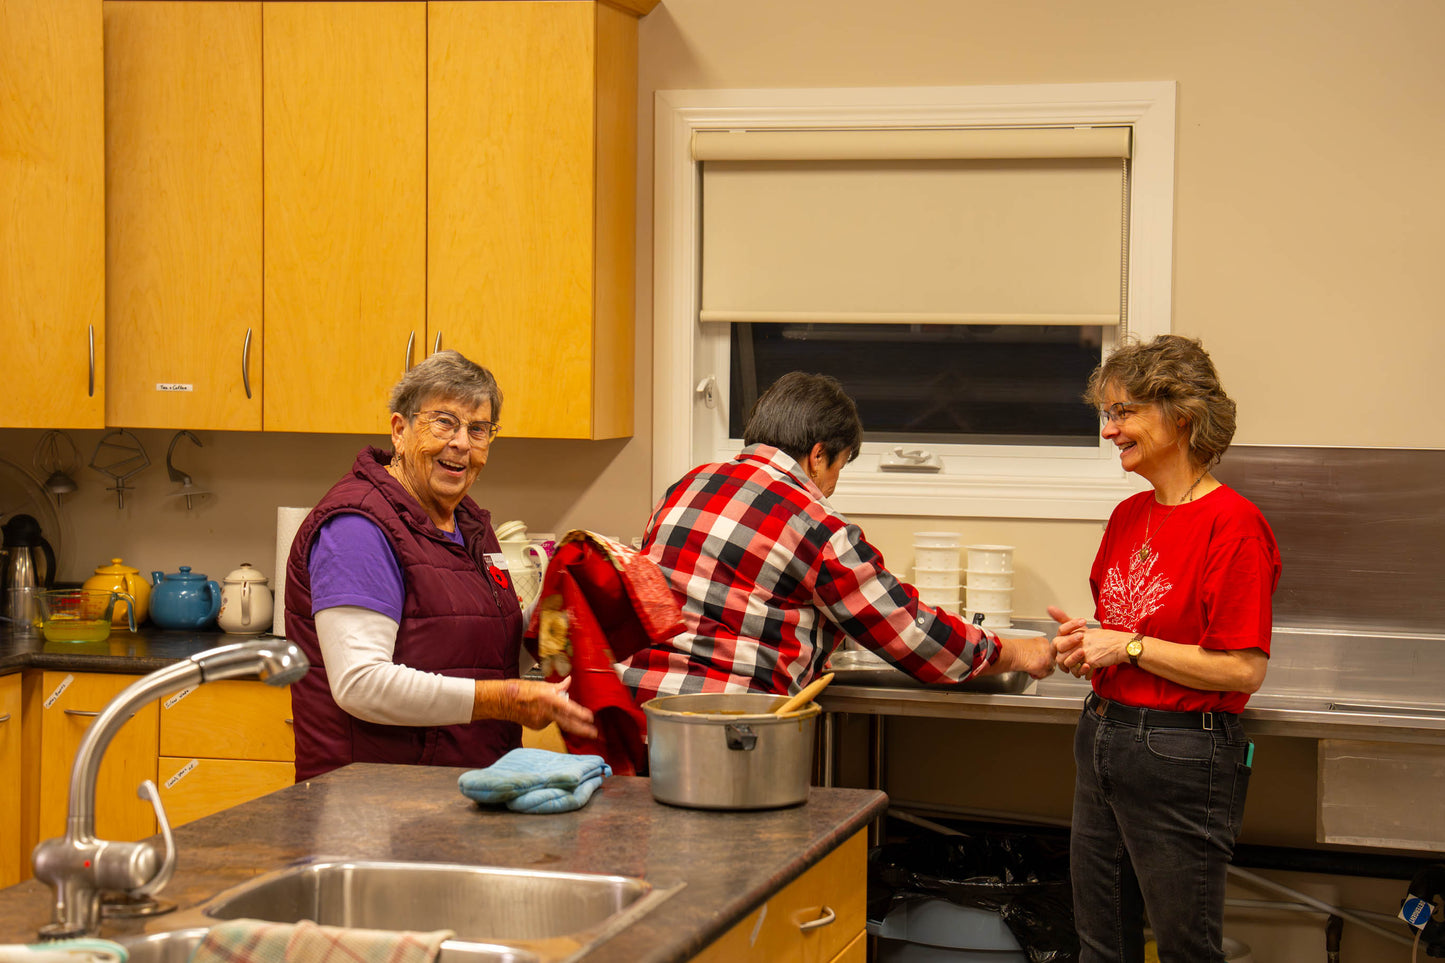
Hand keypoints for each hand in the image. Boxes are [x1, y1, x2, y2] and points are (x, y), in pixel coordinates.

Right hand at [474, 676, 598, 739]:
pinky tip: (538, 711)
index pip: (568, 708)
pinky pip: (548, 721)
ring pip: (557, 719)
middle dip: (582, 729)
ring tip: (543, 704)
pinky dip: (548, 717)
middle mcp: (546, 712)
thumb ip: (558, 687)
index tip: (590, 718)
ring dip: (558, 715)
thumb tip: (569, 682)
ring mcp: (541, 721)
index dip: (580, 714)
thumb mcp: (541, 685)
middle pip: (568, 723)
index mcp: (548, 699)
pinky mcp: (537, 727)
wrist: (503, 700)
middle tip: (594, 733)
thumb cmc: (520, 689)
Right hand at [997, 632, 1054, 679]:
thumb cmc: (1014, 649)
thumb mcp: (1027, 646)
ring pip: (1050, 669)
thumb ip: (1036, 651)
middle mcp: (1048, 648)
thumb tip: (1036, 658)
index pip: (1050, 653)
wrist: (1011, 652)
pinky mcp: (1044, 665)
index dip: (1043, 659)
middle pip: (1052, 660)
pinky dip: (1037, 675)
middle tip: (1035, 667)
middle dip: (1044, 666)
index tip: (1038, 662)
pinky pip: (1044, 674)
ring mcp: (1047, 657)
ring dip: (1041, 672)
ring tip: (1032, 670)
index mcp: (1043, 641)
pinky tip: (1030, 672)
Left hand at [1048, 606, 1131, 675]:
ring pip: (1068, 664)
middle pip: (1060, 655)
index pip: (1057, 642)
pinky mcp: (1091, 660)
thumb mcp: (1085, 628)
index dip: (1060, 651)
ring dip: (1074, 670)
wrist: (1122, 645)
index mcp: (1075, 632)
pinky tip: (1089, 672)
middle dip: (1064, 663)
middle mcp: (1078, 640)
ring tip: (1081, 669)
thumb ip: (1066, 620)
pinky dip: (1085, 674)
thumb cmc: (1106, 638)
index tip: (1067, 655)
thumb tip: (1049, 608)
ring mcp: (1084, 650)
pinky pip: (1081, 671)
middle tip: (1072, 665)